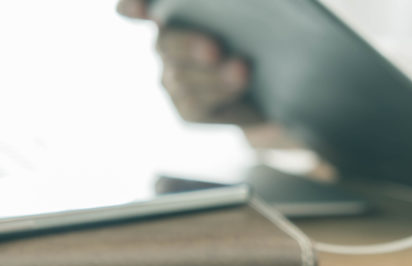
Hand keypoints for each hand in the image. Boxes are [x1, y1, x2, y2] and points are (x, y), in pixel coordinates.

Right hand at [116, 0, 252, 122]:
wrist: (278, 84)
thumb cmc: (260, 37)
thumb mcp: (251, 17)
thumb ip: (225, 11)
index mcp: (173, 15)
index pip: (134, 8)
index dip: (133, 6)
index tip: (142, 10)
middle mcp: (168, 44)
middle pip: (165, 43)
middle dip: (189, 45)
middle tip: (215, 50)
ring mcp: (173, 79)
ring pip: (181, 76)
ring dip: (214, 74)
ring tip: (242, 70)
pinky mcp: (188, 109)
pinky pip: (195, 102)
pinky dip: (220, 92)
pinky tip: (241, 84)